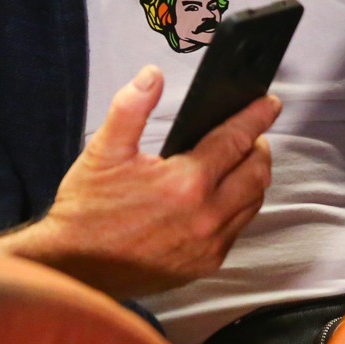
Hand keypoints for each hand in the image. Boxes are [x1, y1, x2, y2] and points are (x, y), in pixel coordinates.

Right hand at [4, 66, 276, 297]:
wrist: (76, 267)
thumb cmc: (87, 210)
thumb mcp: (104, 150)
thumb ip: (131, 108)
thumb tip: (152, 75)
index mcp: (186, 183)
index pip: (236, 140)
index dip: (256, 117)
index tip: (268, 104)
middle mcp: (206, 216)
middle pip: (257, 174)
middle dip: (259, 147)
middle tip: (251, 133)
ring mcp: (208, 245)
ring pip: (252, 204)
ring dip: (251, 179)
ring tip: (238, 161)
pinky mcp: (204, 265)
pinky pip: (236, 230)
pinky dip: (237, 208)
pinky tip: (220, 197)